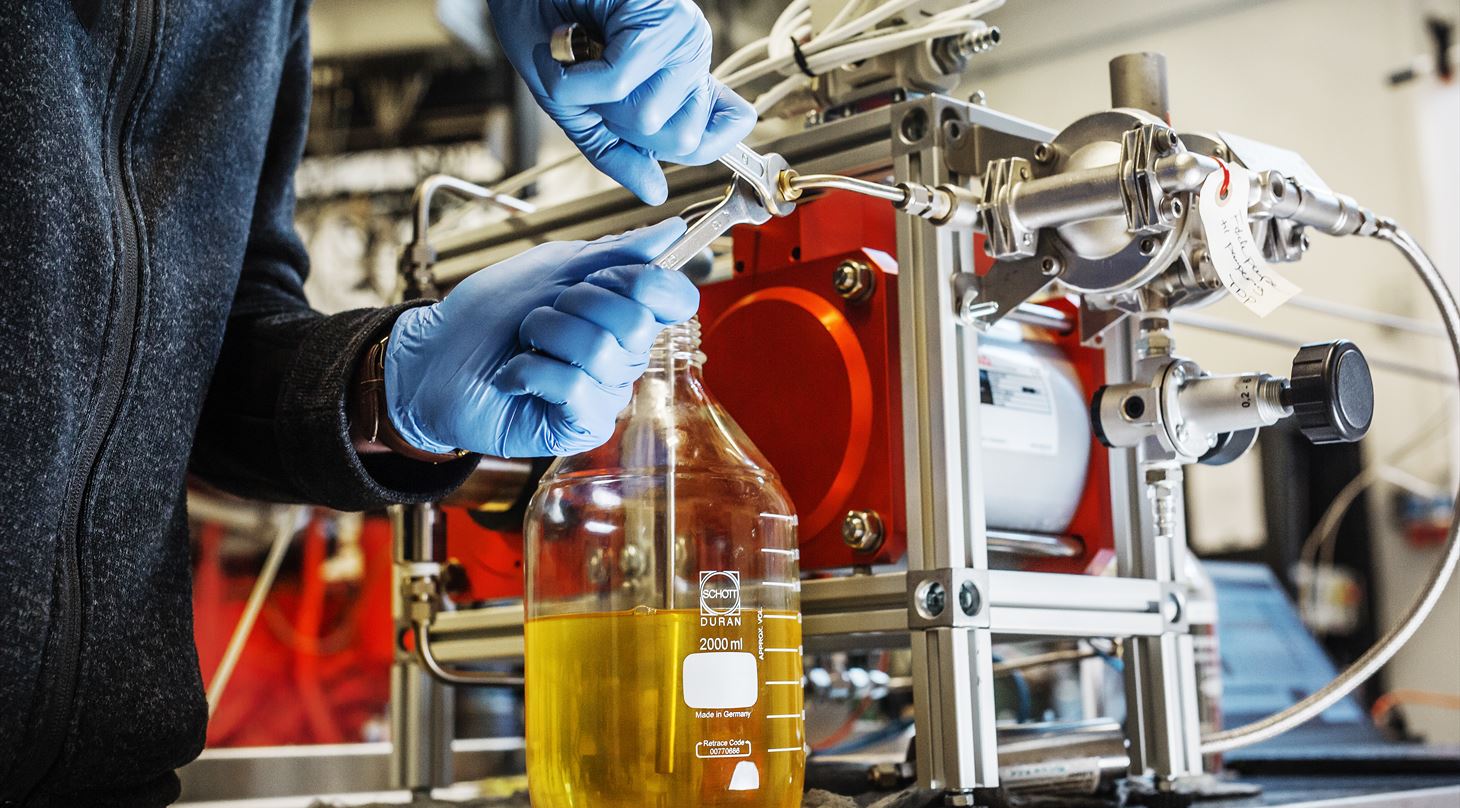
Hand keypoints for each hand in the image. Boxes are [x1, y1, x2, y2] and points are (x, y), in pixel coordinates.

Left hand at [383, 219, 698, 456]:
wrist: (432, 360)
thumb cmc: (485, 317)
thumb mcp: (550, 268)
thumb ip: (614, 253)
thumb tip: (674, 231)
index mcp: (620, 313)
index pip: (674, 297)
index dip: (651, 282)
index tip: (609, 277)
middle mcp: (621, 354)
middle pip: (636, 320)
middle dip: (576, 304)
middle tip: (541, 315)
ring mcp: (604, 392)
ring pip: (602, 350)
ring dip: (545, 334)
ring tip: (523, 344)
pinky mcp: (581, 426)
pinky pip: (575, 386)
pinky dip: (531, 371)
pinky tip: (514, 376)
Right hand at [488, 0, 754, 204]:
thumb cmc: (544, 28)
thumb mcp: (578, 108)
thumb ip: (616, 151)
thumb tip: (656, 193)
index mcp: (678, 81)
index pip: (710, 140)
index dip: (674, 152)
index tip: (629, 129)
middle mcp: (689, 59)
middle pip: (679, 141)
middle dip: (623, 127)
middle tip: (593, 83)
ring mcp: (682, 37)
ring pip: (650, 117)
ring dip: (595, 99)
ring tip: (579, 59)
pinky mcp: (661, 17)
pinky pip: (620, 84)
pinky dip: (576, 79)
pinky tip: (567, 48)